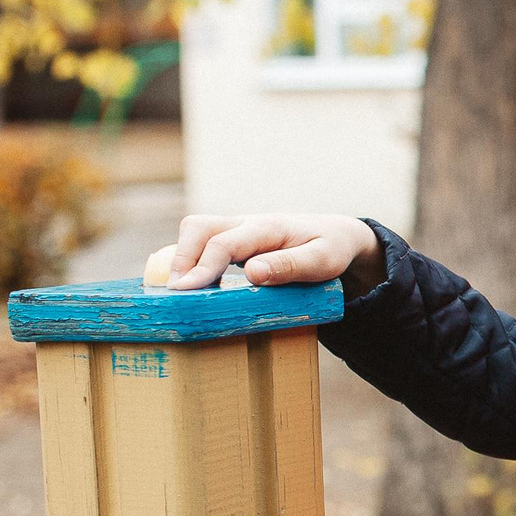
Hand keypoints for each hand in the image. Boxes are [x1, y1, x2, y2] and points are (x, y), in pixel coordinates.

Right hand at [156, 214, 383, 296]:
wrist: (337, 234)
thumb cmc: (330, 248)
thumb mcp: (321, 261)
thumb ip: (289, 266)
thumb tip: (251, 273)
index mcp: (267, 228)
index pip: (224, 243)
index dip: (202, 267)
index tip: (187, 291)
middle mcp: (247, 223)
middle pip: (199, 227)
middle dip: (182, 258)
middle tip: (177, 293)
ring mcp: (238, 228)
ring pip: (197, 231)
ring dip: (183, 257)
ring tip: (182, 291)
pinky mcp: (235, 238)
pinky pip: (203, 241)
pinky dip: (192, 259)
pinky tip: (193, 284)